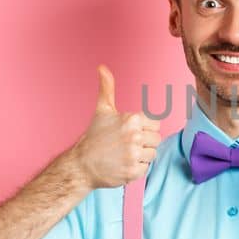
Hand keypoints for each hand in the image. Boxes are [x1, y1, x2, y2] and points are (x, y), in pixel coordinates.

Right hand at [69, 65, 161, 188]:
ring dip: (141, 156)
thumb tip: (102, 67)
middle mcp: (134, 136)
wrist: (81, 165)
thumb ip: (107, 88)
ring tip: (124, 154)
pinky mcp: (133, 171)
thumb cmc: (94, 136)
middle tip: (126, 145)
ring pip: (152, 154)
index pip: (156, 124)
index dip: (145, 128)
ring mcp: (134, 155)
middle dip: (144, 142)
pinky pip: (146, 168)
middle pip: (156, 139)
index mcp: (131, 119)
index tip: (131, 132)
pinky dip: (136, 168)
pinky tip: (123, 165)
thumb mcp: (102, 110)